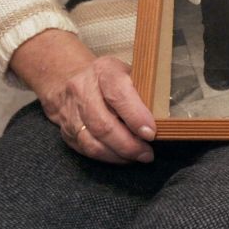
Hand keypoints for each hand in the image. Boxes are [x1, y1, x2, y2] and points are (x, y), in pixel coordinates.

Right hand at [10, 29, 155, 164]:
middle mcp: (82, 89)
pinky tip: (121, 157)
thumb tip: (162, 116)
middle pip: (103, 124)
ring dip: (118, 154)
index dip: (135, 117)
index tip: (151, 133)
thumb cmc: (110, 78)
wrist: (69, 77)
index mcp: (104, 71)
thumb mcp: (128, 72)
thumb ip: (143, 91)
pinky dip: (106, 157)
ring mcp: (70, 111)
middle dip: (128, 144)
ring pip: (92, 141)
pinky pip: (85, 149)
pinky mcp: (65, 130)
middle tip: (147, 153)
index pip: (118, 95)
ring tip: (137, 157)